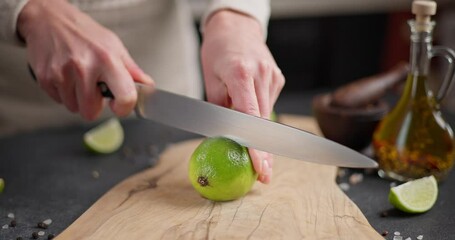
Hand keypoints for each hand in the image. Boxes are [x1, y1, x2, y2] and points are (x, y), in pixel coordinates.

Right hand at [17, 0, 153, 119]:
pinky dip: (64, 93)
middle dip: (94, 104)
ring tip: (79, 78)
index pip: (125, 98)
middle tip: (94, 87)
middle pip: (91, 112)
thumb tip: (148, 87)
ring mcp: (62, 74)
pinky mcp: (45, 78)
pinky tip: (67, 76)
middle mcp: (84, 67)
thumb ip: (132, 70)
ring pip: (74, 108)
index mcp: (107, 60)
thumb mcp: (114, 46)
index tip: (119, 105)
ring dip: (78, 98)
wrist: (49, 19)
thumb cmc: (84, 33)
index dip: (124, 108)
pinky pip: (59, 101)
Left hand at [201, 10, 284, 183]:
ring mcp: (273, 76)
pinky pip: (269, 104)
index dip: (255, 145)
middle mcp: (261, 75)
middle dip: (264, 151)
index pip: (250, 118)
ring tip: (253, 145)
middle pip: (264, 122)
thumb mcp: (209, 79)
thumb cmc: (218, 51)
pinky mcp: (278, 79)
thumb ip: (219, 109)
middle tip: (263, 174)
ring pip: (268, 115)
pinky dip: (260, 115)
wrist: (236, 27)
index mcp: (240, 74)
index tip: (260, 166)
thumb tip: (225, 137)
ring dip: (261, 134)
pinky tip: (251, 112)